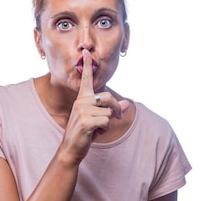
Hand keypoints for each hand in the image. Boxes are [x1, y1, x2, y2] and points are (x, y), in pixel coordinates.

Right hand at [58, 49, 129, 164]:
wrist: (71, 148)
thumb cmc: (85, 133)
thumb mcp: (99, 119)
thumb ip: (112, 110)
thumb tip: (127, 104)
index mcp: (83, 98)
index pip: (86, 79)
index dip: (87, 65)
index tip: (86, 52)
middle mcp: (81, 101)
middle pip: (109, 97)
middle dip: (116, 109)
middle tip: (117, 118)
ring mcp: (82, 110)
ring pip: (109, 112)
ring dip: (108, 123)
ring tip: (97, 128)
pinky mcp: (85, 121)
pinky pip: (106, 121)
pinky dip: (105, 129)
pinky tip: (94, 133)